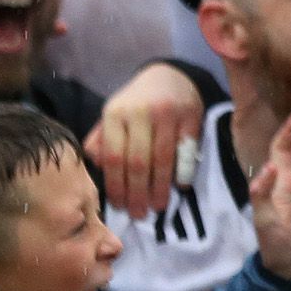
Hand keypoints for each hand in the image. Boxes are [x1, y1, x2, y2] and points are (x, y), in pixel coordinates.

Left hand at [94, 63, 208, 220]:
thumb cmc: (136, 103)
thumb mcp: (112, 116)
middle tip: (139, 214)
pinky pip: (186, 151)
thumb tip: (98, 168)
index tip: (119, 206)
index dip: (116, 185)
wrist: (169, 76)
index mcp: (115, 114)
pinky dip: (183, 172)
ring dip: (160, 187)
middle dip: (137, 192)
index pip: (113, 156)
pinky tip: (179, 187)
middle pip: (137, 162)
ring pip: (162, 159)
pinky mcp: (191, 116)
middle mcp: (140, 113)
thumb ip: (101, 141)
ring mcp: (168, 114)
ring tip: (157, 206)